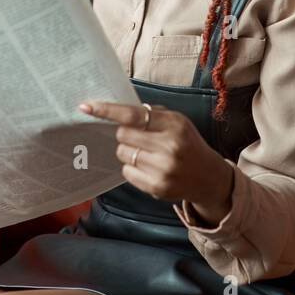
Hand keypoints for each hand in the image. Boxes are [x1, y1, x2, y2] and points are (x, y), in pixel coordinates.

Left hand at [79, 99, 233, 222]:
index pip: (132, 115)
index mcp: (174, 124)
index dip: (107, 110)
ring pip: (122, 153)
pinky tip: (148, 167)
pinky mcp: (156, 187)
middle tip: (139, 137)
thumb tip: (116, 110)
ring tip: (147, 153)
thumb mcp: (177, 121)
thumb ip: (150, 114)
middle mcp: (169, 146)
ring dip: (128, 151)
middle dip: (126, 134)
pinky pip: (126, 172)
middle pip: (123, 134)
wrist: (209, 177)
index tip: (86, 107)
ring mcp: (162, 169)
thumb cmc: (187, 143)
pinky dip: (132, 167)